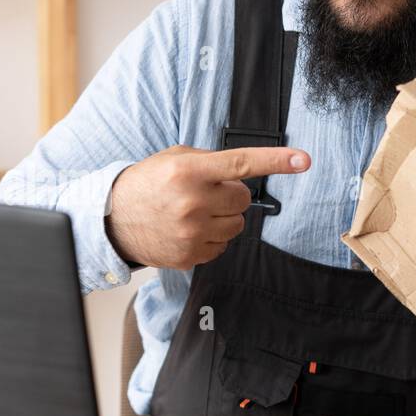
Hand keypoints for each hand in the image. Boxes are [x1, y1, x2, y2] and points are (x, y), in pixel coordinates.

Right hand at [106, 144, 310, 269]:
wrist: (112, 220)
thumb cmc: (146, 184)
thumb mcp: (173, 159)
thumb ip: (209, 162)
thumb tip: (243, 172)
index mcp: (188, 171)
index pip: (241, 164)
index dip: (276, 161)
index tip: (303, 160)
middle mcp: (192, 203)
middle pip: (242, 200)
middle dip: (230, 196)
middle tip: (205, 193)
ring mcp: (191, 233)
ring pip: (236, 226)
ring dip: (223, 218)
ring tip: (194, 213)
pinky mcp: (189, 256)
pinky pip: (221, 247)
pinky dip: (211, 239)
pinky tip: (187, 230)